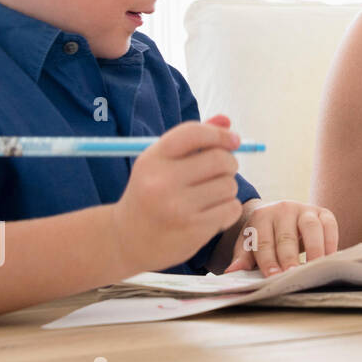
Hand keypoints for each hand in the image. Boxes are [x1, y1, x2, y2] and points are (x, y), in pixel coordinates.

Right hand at [112, 114, 242, 273]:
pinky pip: (231, 208)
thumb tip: (226, 121)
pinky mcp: (193, 230)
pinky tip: (210, 214)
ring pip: (229, 185)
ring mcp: (178, 208)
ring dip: (226, 188)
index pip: (194, 133)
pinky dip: (228, 209)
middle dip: (229, 163)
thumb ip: (193, 139)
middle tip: (222, 171)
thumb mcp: (161, 163)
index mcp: (152, 159)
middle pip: (220, 159)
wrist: (127, 240)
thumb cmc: (150, 194)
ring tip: (209, 195)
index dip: (220, 134)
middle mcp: (162, 182)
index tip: (234, 141)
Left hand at [224, 200, 339, 274]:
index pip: (264, 241)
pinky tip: (329, 258)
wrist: (279, 215)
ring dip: (313, 248)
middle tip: (292, 274)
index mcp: (261, 216)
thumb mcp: (249, 244)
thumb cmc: (263, 235)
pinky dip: (331, 240)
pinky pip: (329, 224)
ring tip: (314, 267)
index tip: (273, 276)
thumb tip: (232, 271)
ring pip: (310, 226)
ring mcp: (304, 208)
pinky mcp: (322, 212)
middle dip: (289, 257)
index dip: (268, 260)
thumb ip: (243, 258)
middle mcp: (283, 208)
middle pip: (286, 236)